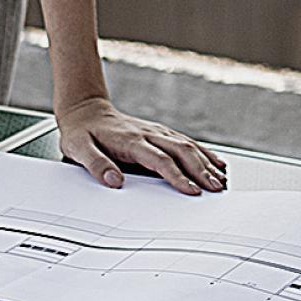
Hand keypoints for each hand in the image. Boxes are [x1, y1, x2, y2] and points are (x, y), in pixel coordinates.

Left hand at [56, 96, 227, 194]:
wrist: (85, 110)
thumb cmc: (82, 133)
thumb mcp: (78, 149)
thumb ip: (95, 164)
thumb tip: (113, 180)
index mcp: (130, 140)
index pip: (159, 160)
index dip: (177, 176)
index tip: (192, 190)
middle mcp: (147, 134)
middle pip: (180, 151)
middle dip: (201, 170)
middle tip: (216, 189)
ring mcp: (155, 131)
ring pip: (187, 145)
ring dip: (206, 162)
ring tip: (222, 180)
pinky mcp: (159, 132)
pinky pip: (185, 141)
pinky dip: (203, 153)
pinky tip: (216, 163)